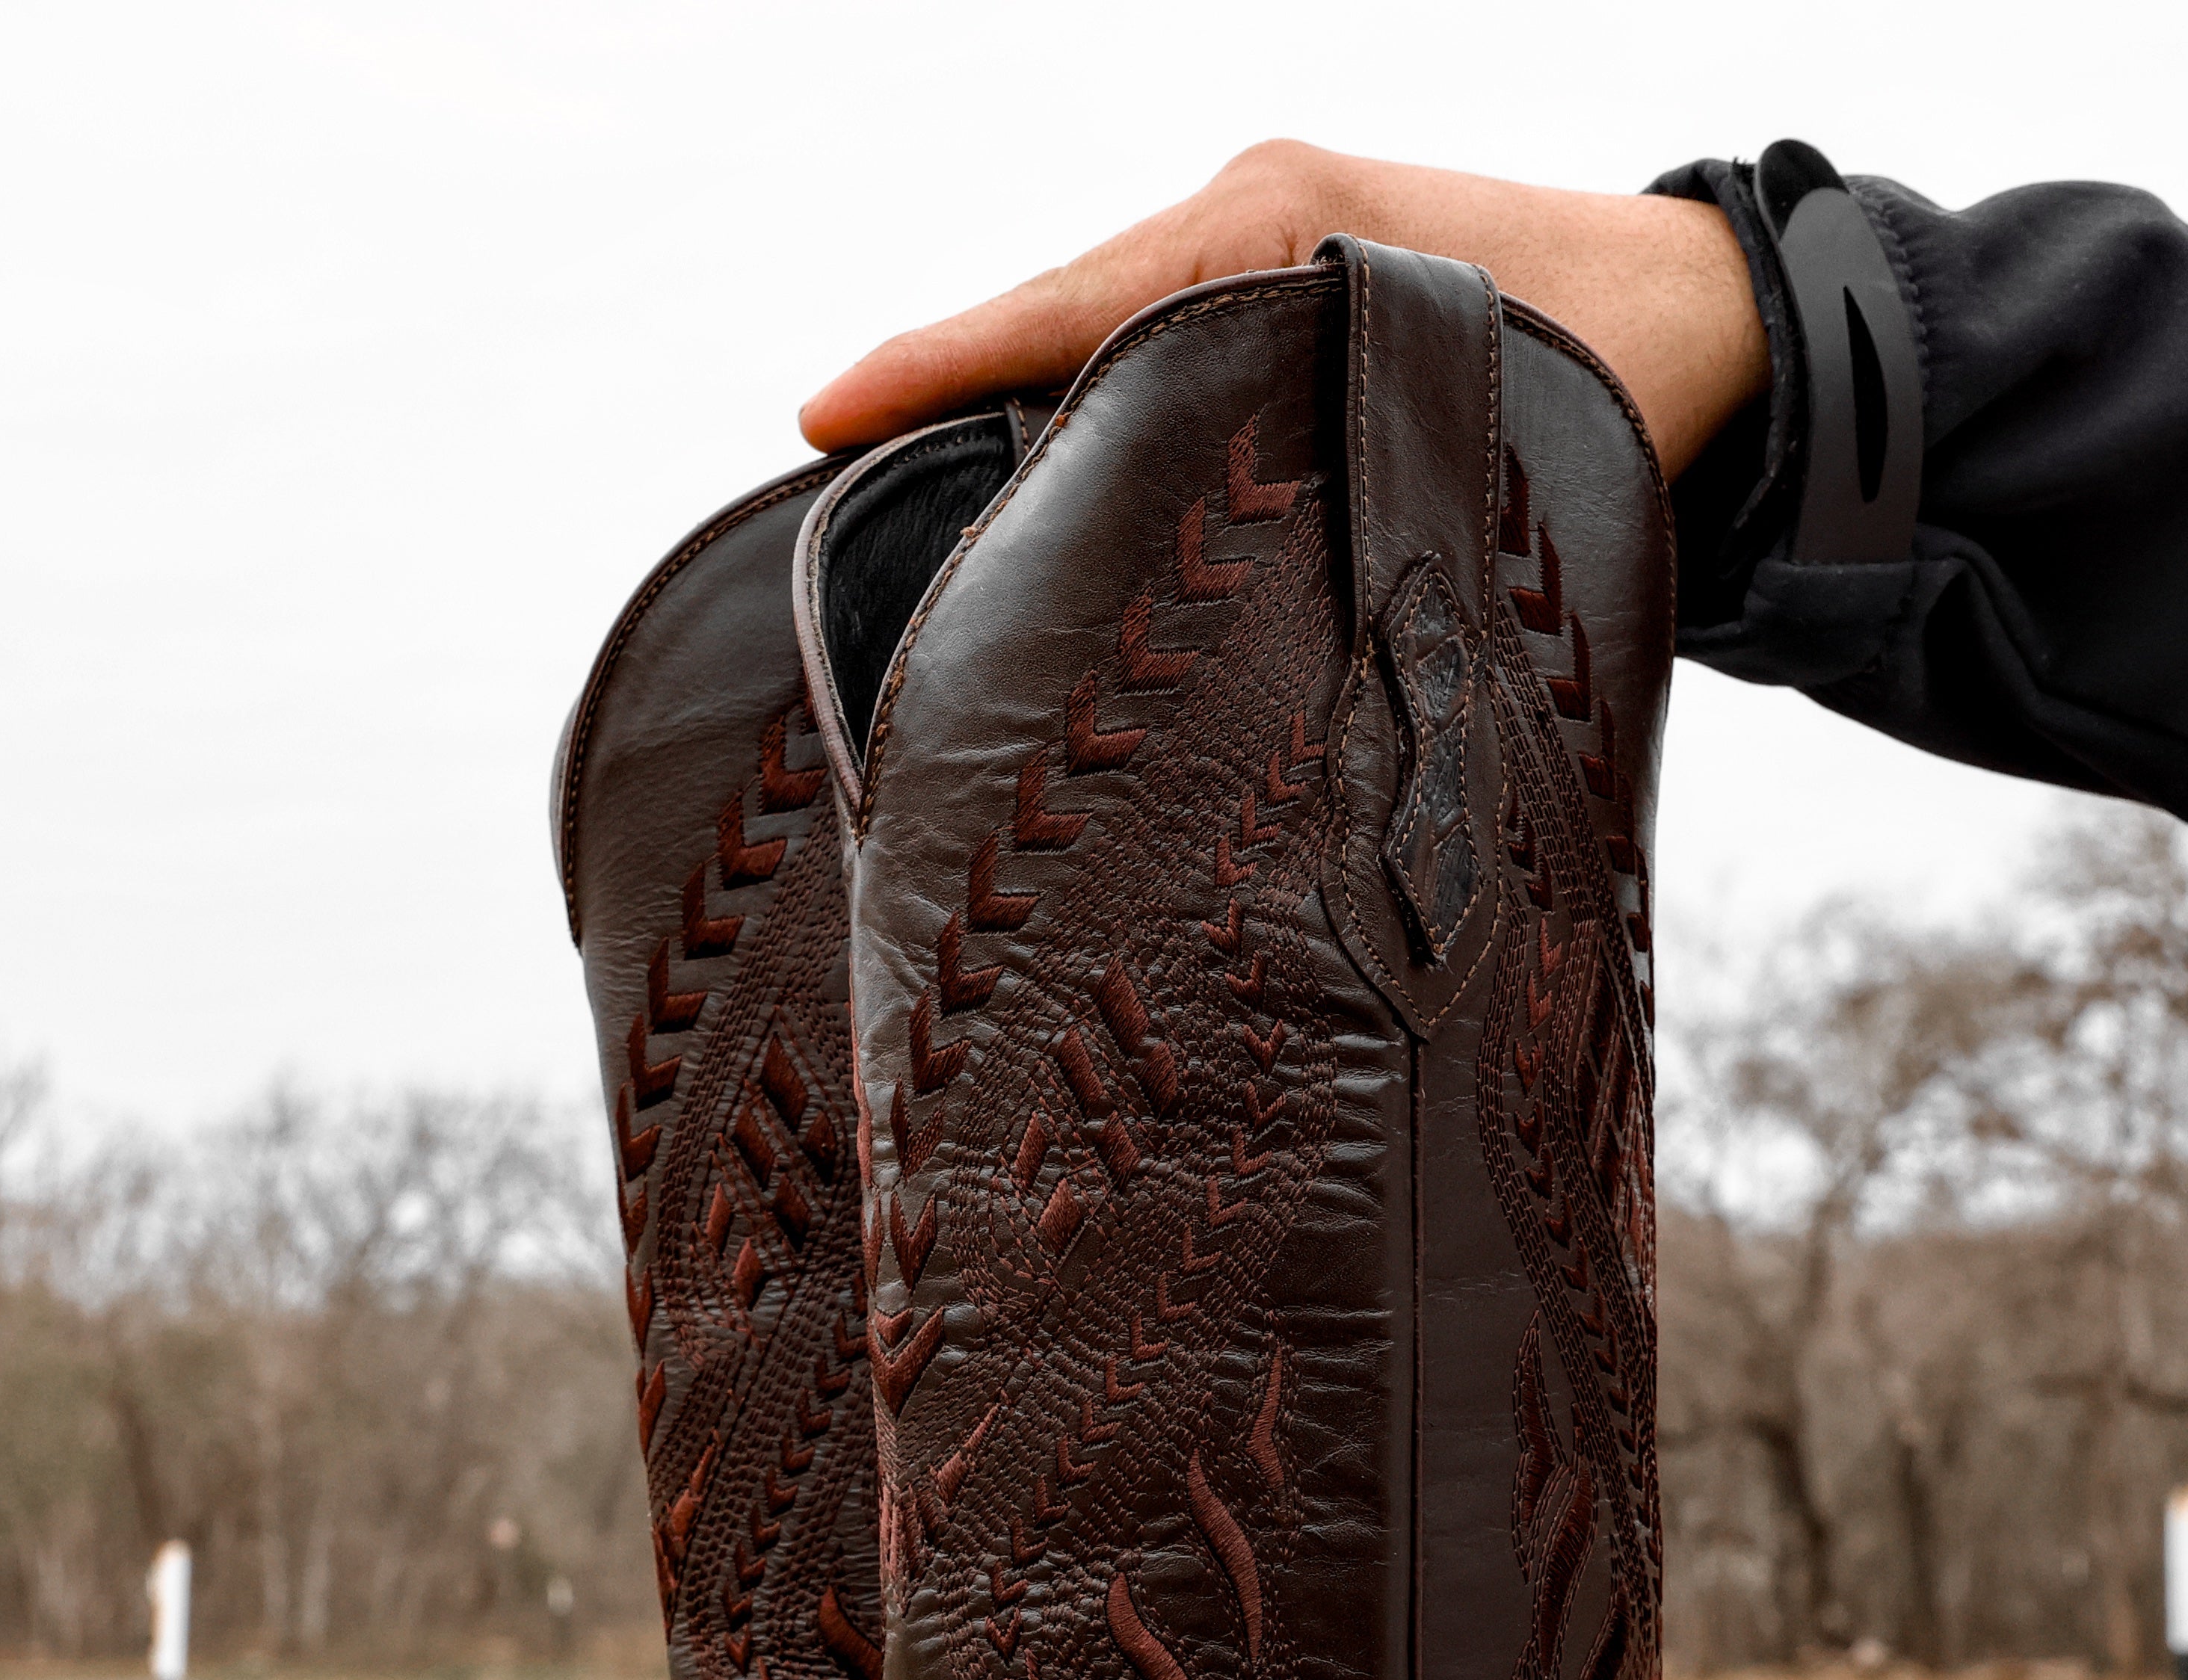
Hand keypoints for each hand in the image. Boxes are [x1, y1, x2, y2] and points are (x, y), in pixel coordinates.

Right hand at [801, 142, 1768, 480]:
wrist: (1724, 321)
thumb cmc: (1615, 371)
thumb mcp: (1469, 419)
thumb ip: (1334, 474)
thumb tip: (1214, 596)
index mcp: (1277, 225)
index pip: (1067, 303)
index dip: (938, 364)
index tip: (824, 414)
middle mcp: (1255, 214)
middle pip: (1058, 312)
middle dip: (947, 388)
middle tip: (834, 470)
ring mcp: (1269, 238)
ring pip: (1104, 332)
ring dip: (1019, 403)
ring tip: (908, 484)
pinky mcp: (1289, 279)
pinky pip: (1159, 342)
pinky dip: (1095, 399)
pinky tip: (1049, 474)